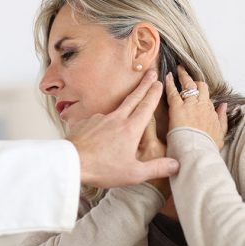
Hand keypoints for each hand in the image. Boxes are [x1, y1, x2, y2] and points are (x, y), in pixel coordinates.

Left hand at [68, 70, 179, 187]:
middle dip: (143, 85)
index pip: (146, 106)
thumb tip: (176, 164)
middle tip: (150, 73)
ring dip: (124, 104)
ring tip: (127, 109)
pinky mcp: (85, 123)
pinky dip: (104, 122)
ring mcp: (99, 119)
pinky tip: (103, 130)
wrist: (70, 162)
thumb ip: (156, 168)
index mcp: (130, 129)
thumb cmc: (101, 169)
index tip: (159, 82)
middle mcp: (115, 119)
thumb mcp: (134, 173)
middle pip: (133, 98)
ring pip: (115, 109)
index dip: (154, 93)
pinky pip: (99, 120)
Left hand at [164, 66, 226, 148]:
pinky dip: (170, 83)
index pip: (205, 96)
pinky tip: (167, 77)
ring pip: (187, 85)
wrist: (198, 152)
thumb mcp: (220, 133)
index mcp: (210, 111)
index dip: (201, 90)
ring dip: (183, 76)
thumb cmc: (207, 146)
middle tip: (186, 72)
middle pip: (199, 87)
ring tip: (179, 69)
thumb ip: (222, 119)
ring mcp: (190, 105)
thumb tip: (223, 106)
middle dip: (193, 79)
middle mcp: (201, 105)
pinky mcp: (178, 108)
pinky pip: (173, 92)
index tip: (197, 87)